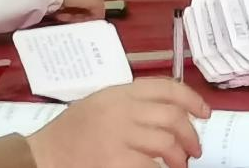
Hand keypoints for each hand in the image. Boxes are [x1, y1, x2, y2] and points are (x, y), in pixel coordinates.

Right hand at [26, 79, 209, 167]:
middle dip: (190, 134)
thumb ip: (133, 102)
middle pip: (172, 117)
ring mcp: (119, 137)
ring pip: (166, 143)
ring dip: (179, 157)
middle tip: (195, 148)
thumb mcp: (103, 102)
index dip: (193, 100)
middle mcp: (122, 110)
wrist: (43, 155)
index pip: (168, 88)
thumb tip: (172, 113)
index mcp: (121, 92)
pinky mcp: (115, 162)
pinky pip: (151, 166)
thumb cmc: (72, 131)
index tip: (205, 113)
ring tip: (180, 164)